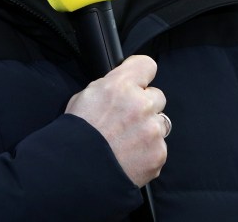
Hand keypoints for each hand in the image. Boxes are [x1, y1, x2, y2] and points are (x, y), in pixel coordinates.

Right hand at [65, 55, 168, 186]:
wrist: (76, 171)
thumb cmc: (76, 134)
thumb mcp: (85, 96)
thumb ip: (110, 87)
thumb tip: (122, 85)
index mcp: (121, 86)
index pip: (147, 65)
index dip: (142, 73)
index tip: (139, 80)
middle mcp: (141, 104)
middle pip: (157, 96)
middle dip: (145, 105)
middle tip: (127, 119)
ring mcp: (152, 130)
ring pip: (161, 123)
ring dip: (148, 129)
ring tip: (127, 140)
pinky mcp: (158, 153)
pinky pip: (159, 147)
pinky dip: (147, 151)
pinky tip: (130, 156)